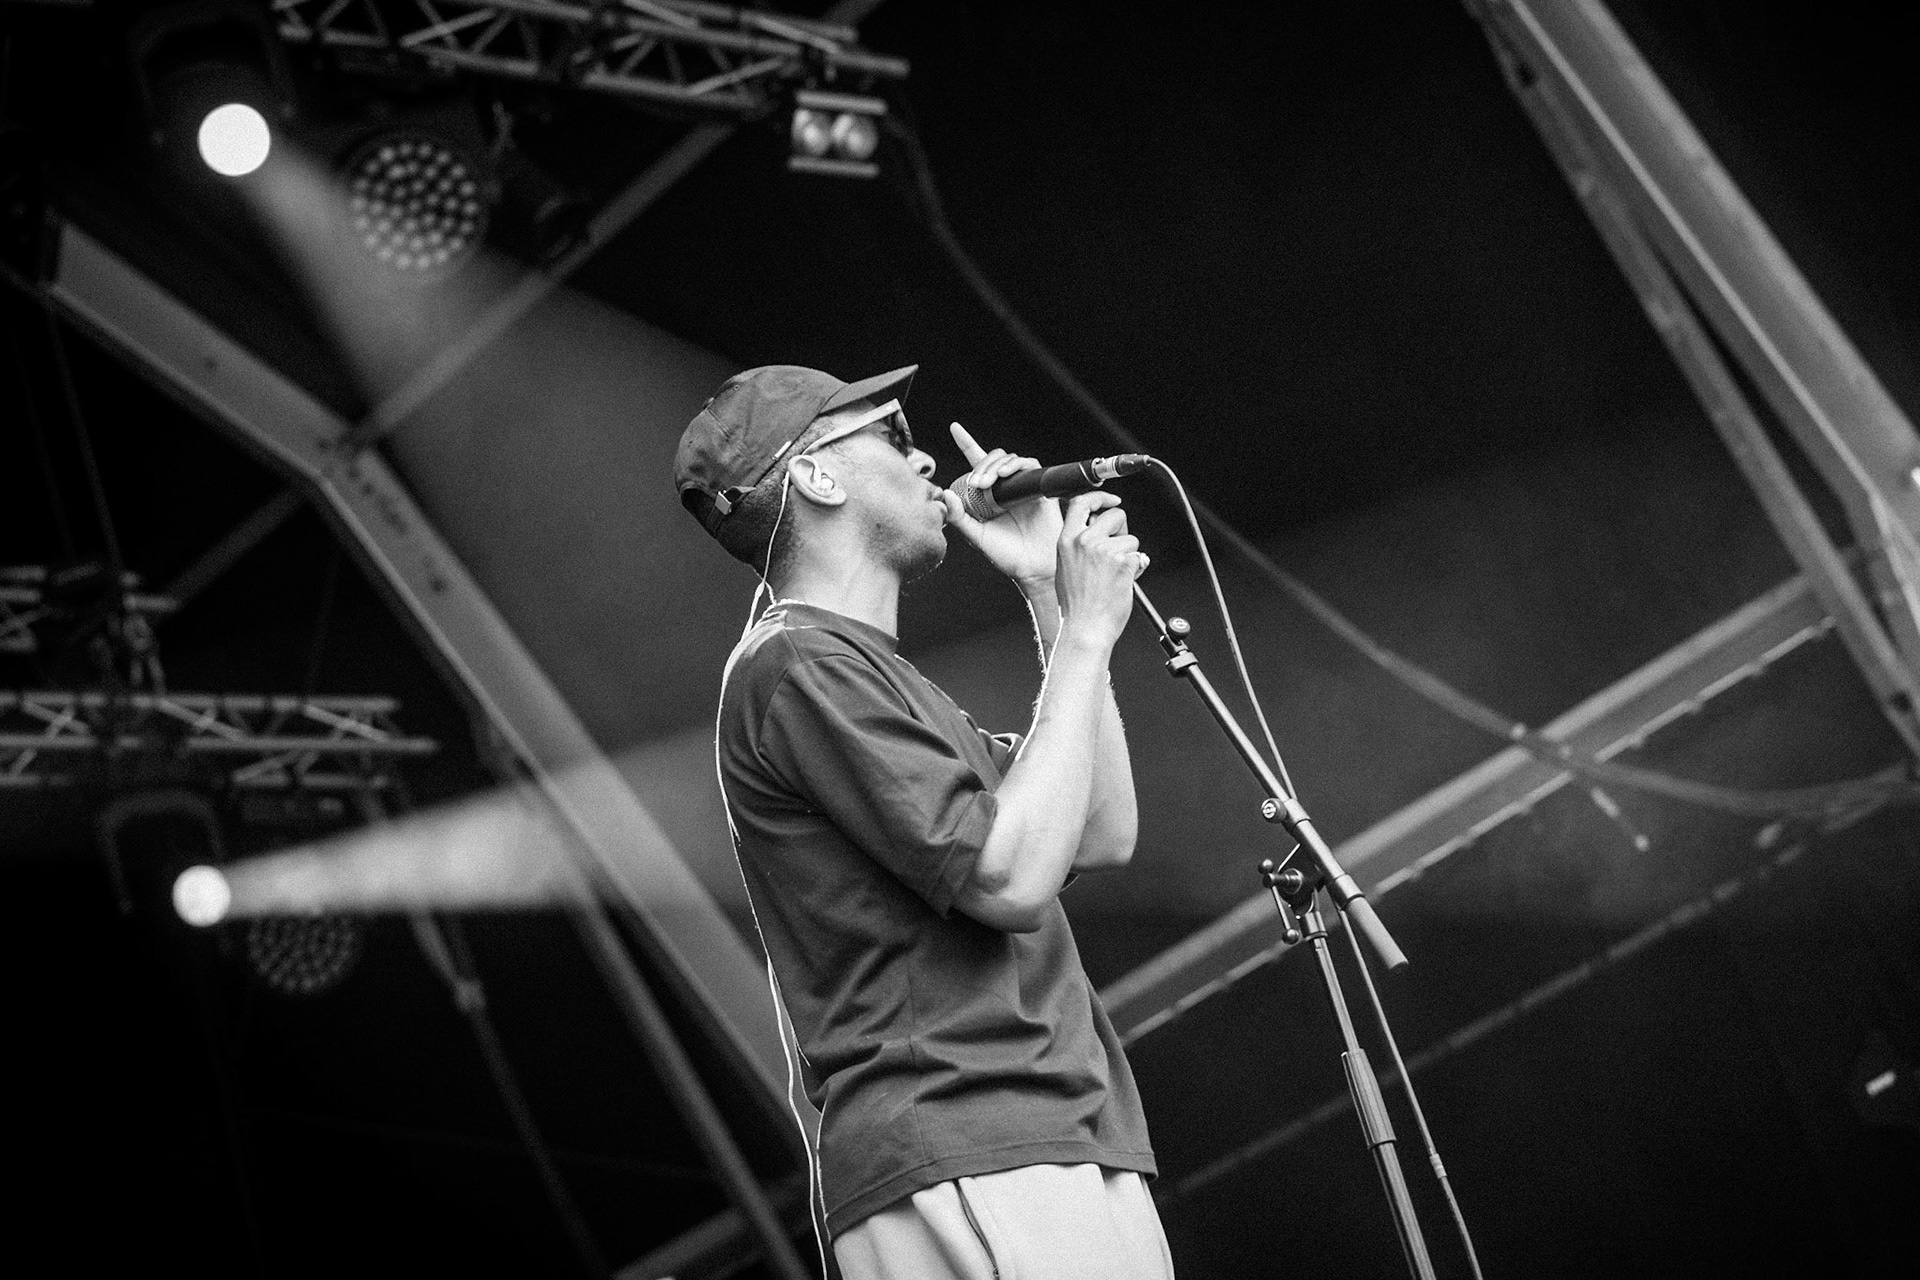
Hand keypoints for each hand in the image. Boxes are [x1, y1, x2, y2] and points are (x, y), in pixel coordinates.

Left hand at [941, 423, 1063, 589]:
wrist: (1034, 568)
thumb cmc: (1007, 556)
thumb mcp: (977, 537)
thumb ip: (959, 517)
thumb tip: (944, 493)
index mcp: (988, 496)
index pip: (976, 464)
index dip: (966, 443)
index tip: (955, 428)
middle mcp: (1005, 488)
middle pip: (991, 460)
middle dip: (981, 465)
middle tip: (977, 484)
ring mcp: (1022, 487)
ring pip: (1009, 460)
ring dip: (996, 465)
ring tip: (988, 483)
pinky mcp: (1038, 489)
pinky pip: (1029, 466)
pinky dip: (1016, 465)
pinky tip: (1005, 476)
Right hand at [1054, 491, 1147, 648]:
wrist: (1086, 627)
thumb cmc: (1076, 604)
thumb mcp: (1065, 567)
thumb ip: (1079, 545)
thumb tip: (1099, 531)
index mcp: (1067, 541)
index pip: (1082, 503)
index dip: (1100, 497)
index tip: (1111, 500)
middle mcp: (1085, 541)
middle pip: (1115, 515)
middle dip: (1122, 530)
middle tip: (1119, 549)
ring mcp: (1105, 551)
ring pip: (1131, 539)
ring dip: (1130, 554)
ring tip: (1115, 574)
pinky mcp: (1123, 562)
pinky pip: (1139, 556)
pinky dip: (1136, 568)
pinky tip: (1122, 582)